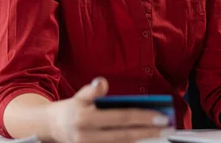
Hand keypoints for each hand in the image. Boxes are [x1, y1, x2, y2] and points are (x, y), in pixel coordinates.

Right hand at [49, 77, 171, 142]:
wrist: (52, 128)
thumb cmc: (72, 109)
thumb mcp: (79, 96)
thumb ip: (91, 90)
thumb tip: (101, 83)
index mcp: (85, 119)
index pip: (120, 118)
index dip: (142, 117)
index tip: (161, 116)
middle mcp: (88, 137)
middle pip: (125, 135)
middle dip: (148, 131)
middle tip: (168, 126)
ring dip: (143, 138)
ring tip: (161, 132)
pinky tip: (144, 138)